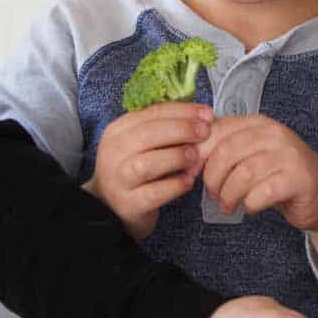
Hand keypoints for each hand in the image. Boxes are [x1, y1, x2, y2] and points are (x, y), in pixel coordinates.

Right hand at [85, 103, 211, 241]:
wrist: (110, 206)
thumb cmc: (134, 168)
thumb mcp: (141, 143)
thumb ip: (165, 128)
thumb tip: (202, 116)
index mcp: (118, 130)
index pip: (151, 112)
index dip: (182, 111)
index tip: (207, 114)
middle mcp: (113, 153)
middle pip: (147, 134)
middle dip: (181, 130)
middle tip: (205, 132)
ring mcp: (118, 180)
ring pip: (146, 164)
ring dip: (176, 157)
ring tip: (195, 157)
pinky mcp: (128, 204)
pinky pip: (153, 193)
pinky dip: (174, 185)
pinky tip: (188, 181)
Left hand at [199, 116, 317, 280]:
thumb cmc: (278, 177)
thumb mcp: (250, 157)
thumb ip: (223, 150)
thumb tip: (186, 158)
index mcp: (258, 123)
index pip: (216, 130)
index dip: (197, 154)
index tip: (191, 173)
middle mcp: (274, 133)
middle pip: (226, 151)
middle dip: (212, 178)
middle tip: (213, 194)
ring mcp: (289, 154)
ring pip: (243, 174)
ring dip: (228, 195)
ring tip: (228, 205)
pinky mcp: (299, 179)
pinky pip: (262, 193)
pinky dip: (249, 204)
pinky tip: (251, 207)